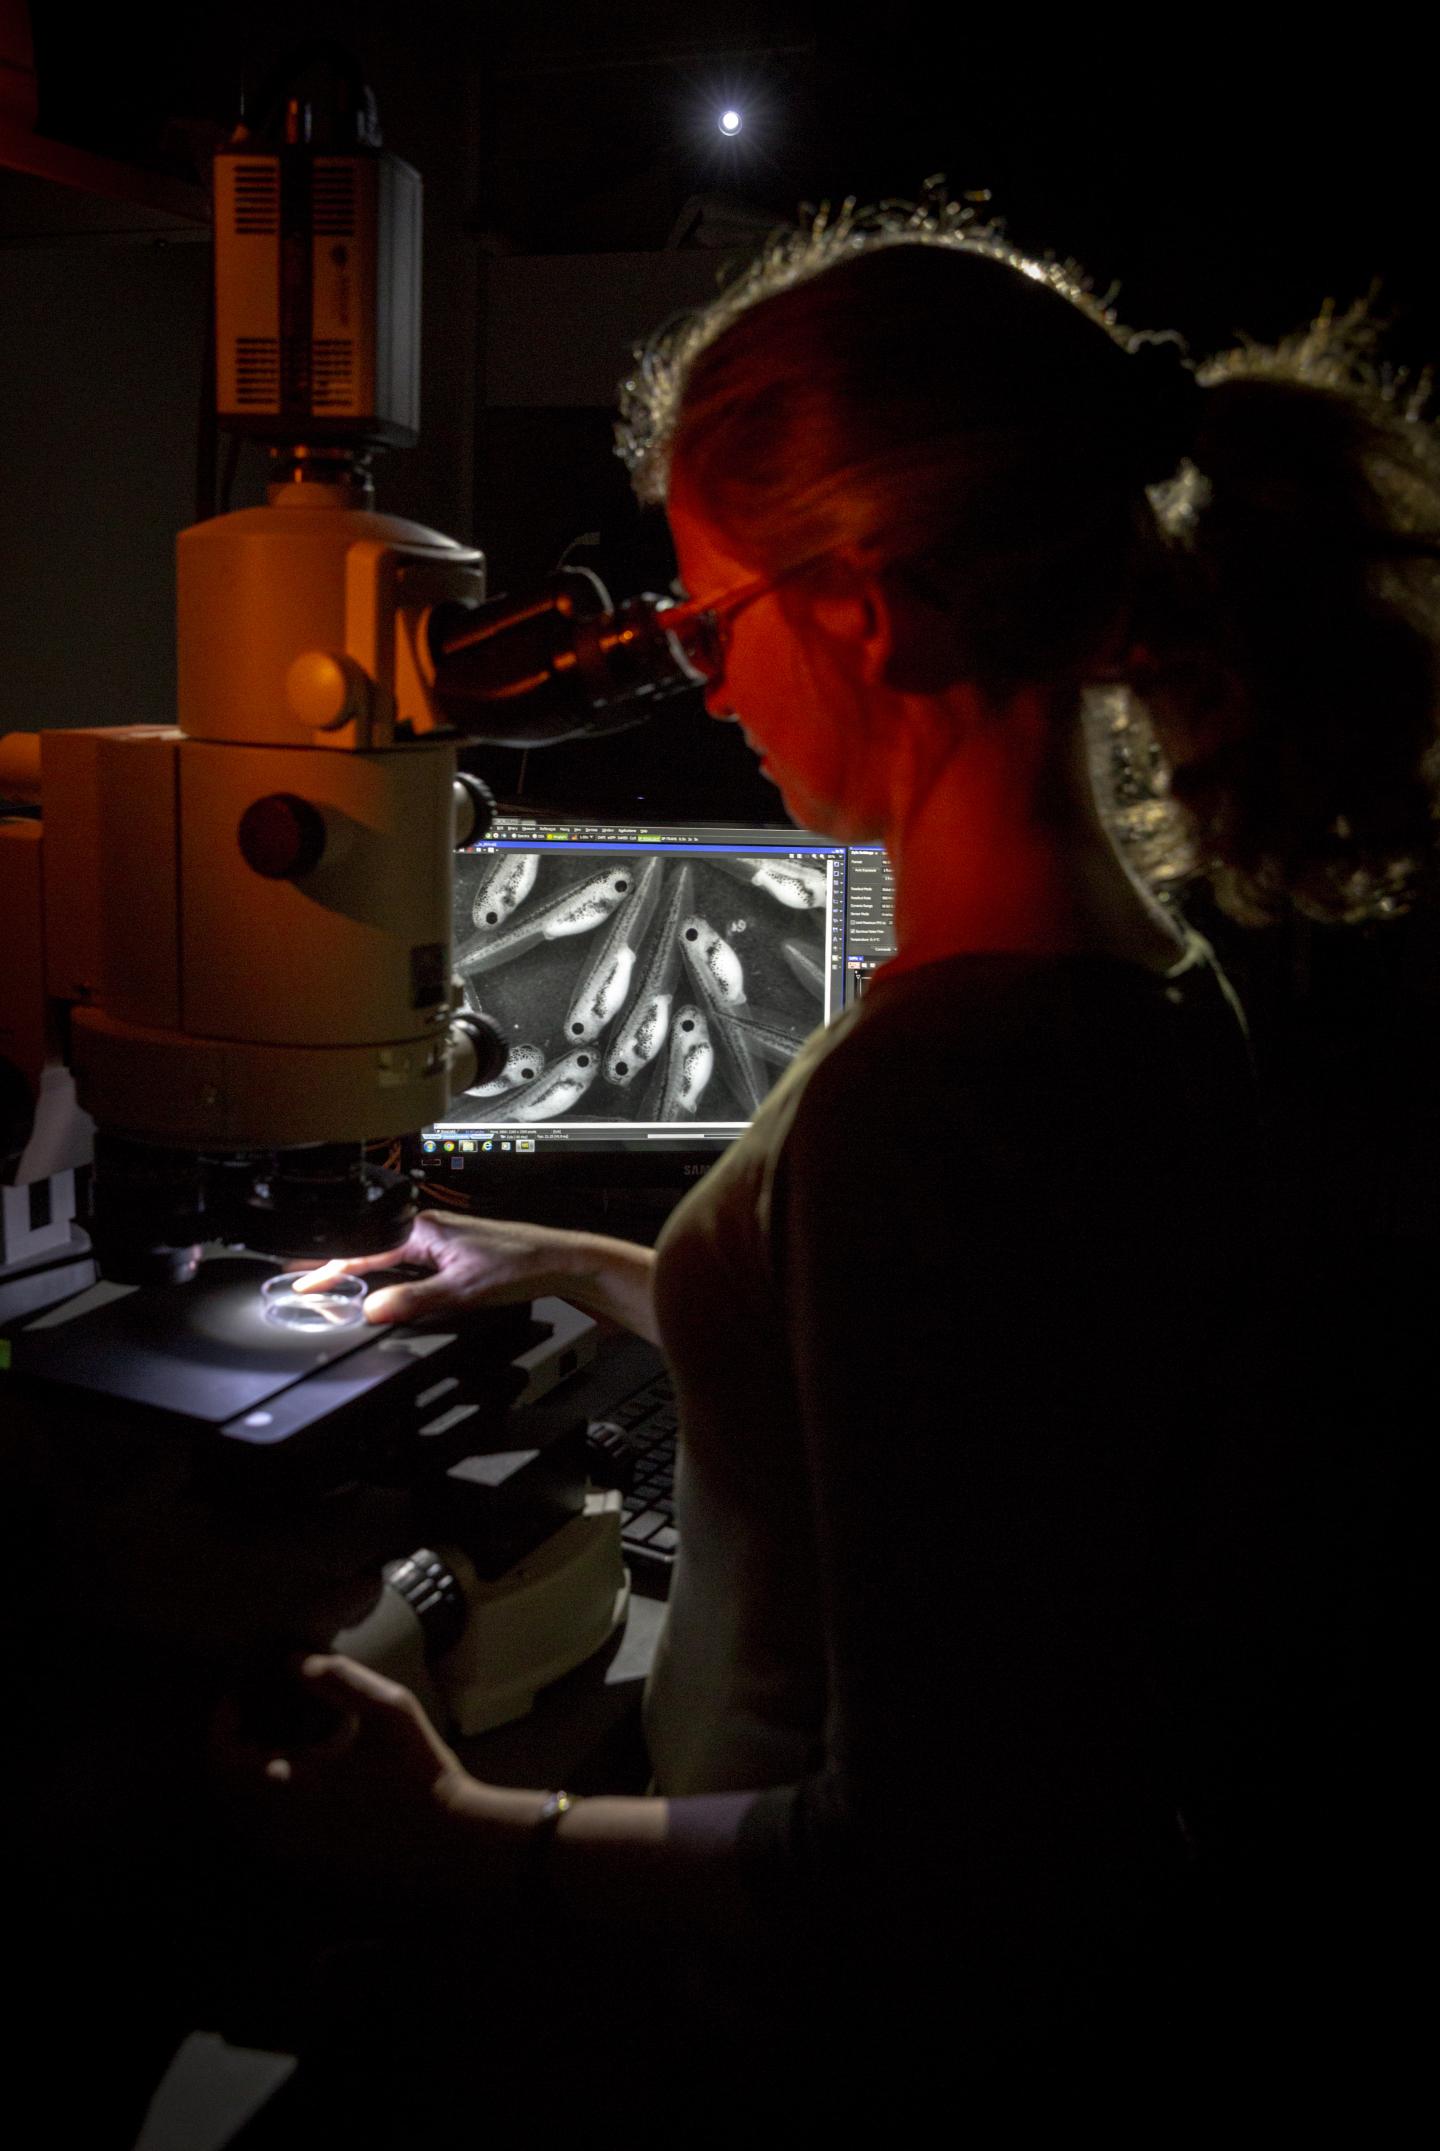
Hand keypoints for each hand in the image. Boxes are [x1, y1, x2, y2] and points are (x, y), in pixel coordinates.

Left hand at [210, 1654, 481, 1904]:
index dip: (221, 1722)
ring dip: (254, 1766)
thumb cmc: (418, 1769)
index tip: (238, 1696)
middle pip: (230, 1781)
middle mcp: (283, 1816)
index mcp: (293, 1780)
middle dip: (234, 1742)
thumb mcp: (387, 1708)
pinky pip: (273, 1817)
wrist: (446, 1835)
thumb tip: (293, 1661)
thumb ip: (339, 1679)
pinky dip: (275, 1787)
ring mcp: (297, 1839)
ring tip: (278, 1732)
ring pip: (251, 1801)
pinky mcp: (314, 1850)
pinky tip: (305, 1763)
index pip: (225, 1756)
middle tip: (254, 1709)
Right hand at [293, 1211, 593, 1324]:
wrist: (558, 1260)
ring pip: (389, 1257)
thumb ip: (414, 1301)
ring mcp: (439, 1237)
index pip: (364, 1251)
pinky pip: (407, 1262)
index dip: (329, 1268)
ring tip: (334, 1288)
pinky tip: (384, 1289)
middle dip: (338, 1267)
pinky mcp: (451, 1249)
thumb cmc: (518, 1266)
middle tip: (307, 1286)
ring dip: (363, 1272)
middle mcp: (427, 1227)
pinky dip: (387, 1276)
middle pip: (370, 1251)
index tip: (302, 1282)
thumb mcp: (461, 1290)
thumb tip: (372, 1310)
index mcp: (422, 1229)